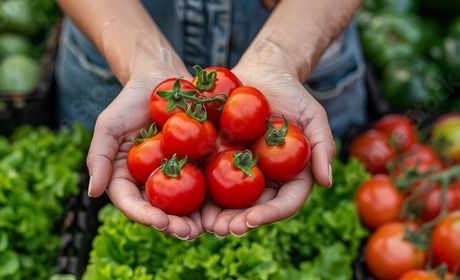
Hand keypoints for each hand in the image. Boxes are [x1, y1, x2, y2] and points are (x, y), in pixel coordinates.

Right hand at [86, 68, 205, 240]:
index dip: (145, 216)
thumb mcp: (108, 125)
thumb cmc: (130, 101)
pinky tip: (228, 204)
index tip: (160, 222)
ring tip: (212, 228)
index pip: (133, 203)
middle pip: (161, 211)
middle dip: (175, 225)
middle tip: (190, 233)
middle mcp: (152, 181)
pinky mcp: (199, 163)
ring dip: (199, 218)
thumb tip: (93, 193)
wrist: (162, 79)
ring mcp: (177, 174)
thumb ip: (98, 157)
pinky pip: (208, 182)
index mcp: (127, 179)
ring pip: (187, 204)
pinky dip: (216, 196)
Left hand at [201, 63, 335, 236]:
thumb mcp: (313, 115)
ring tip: (201, 224)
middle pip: (253, 208)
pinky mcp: (217, 156)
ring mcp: (239, 169)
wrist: (260, 73)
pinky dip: (197, 189)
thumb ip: (323, 146)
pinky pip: (207, 175)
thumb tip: (327, 182)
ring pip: (227, 199)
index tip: (251, 220)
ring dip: (215, 215)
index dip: (269, 214)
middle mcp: (264, 177)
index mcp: (289, 175)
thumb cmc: (291, 92)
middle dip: (237, 222)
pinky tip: (184, 199)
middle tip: (221, 229)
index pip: (284, 202)